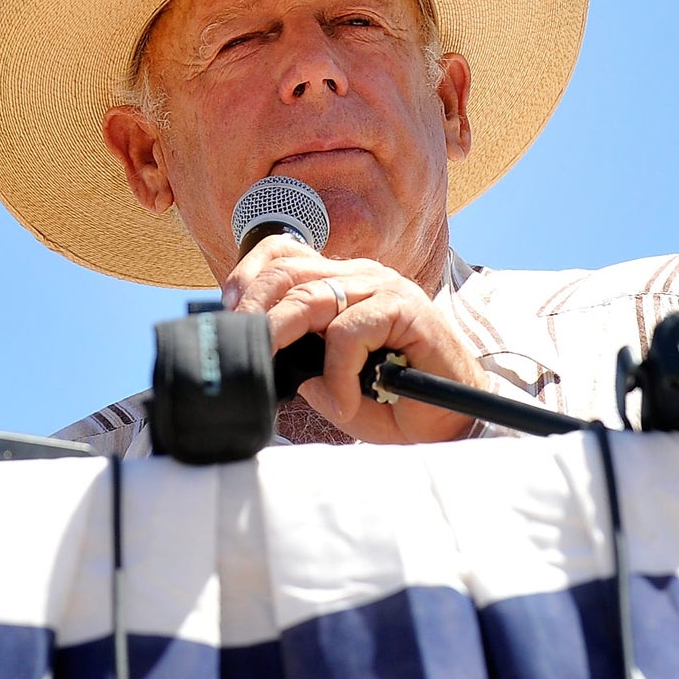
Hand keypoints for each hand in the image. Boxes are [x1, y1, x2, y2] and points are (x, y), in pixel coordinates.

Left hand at [221, 235, 485, 443]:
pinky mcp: (405, 310)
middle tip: (238, 342)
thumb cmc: (392, 400)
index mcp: (342, 282)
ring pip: (314, 296)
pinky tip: (342, 405)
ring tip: (269, 364)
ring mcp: (384, 289)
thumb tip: (266, 357)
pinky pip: (351, 330)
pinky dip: (337, 373)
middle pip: (290, 271)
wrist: (451, 424)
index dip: (249, 273)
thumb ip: (302, 362)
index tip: (226, 306)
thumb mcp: (331, 380)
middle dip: (254, 306)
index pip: (286, 254)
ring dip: (282, 332)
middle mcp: (361, 277)